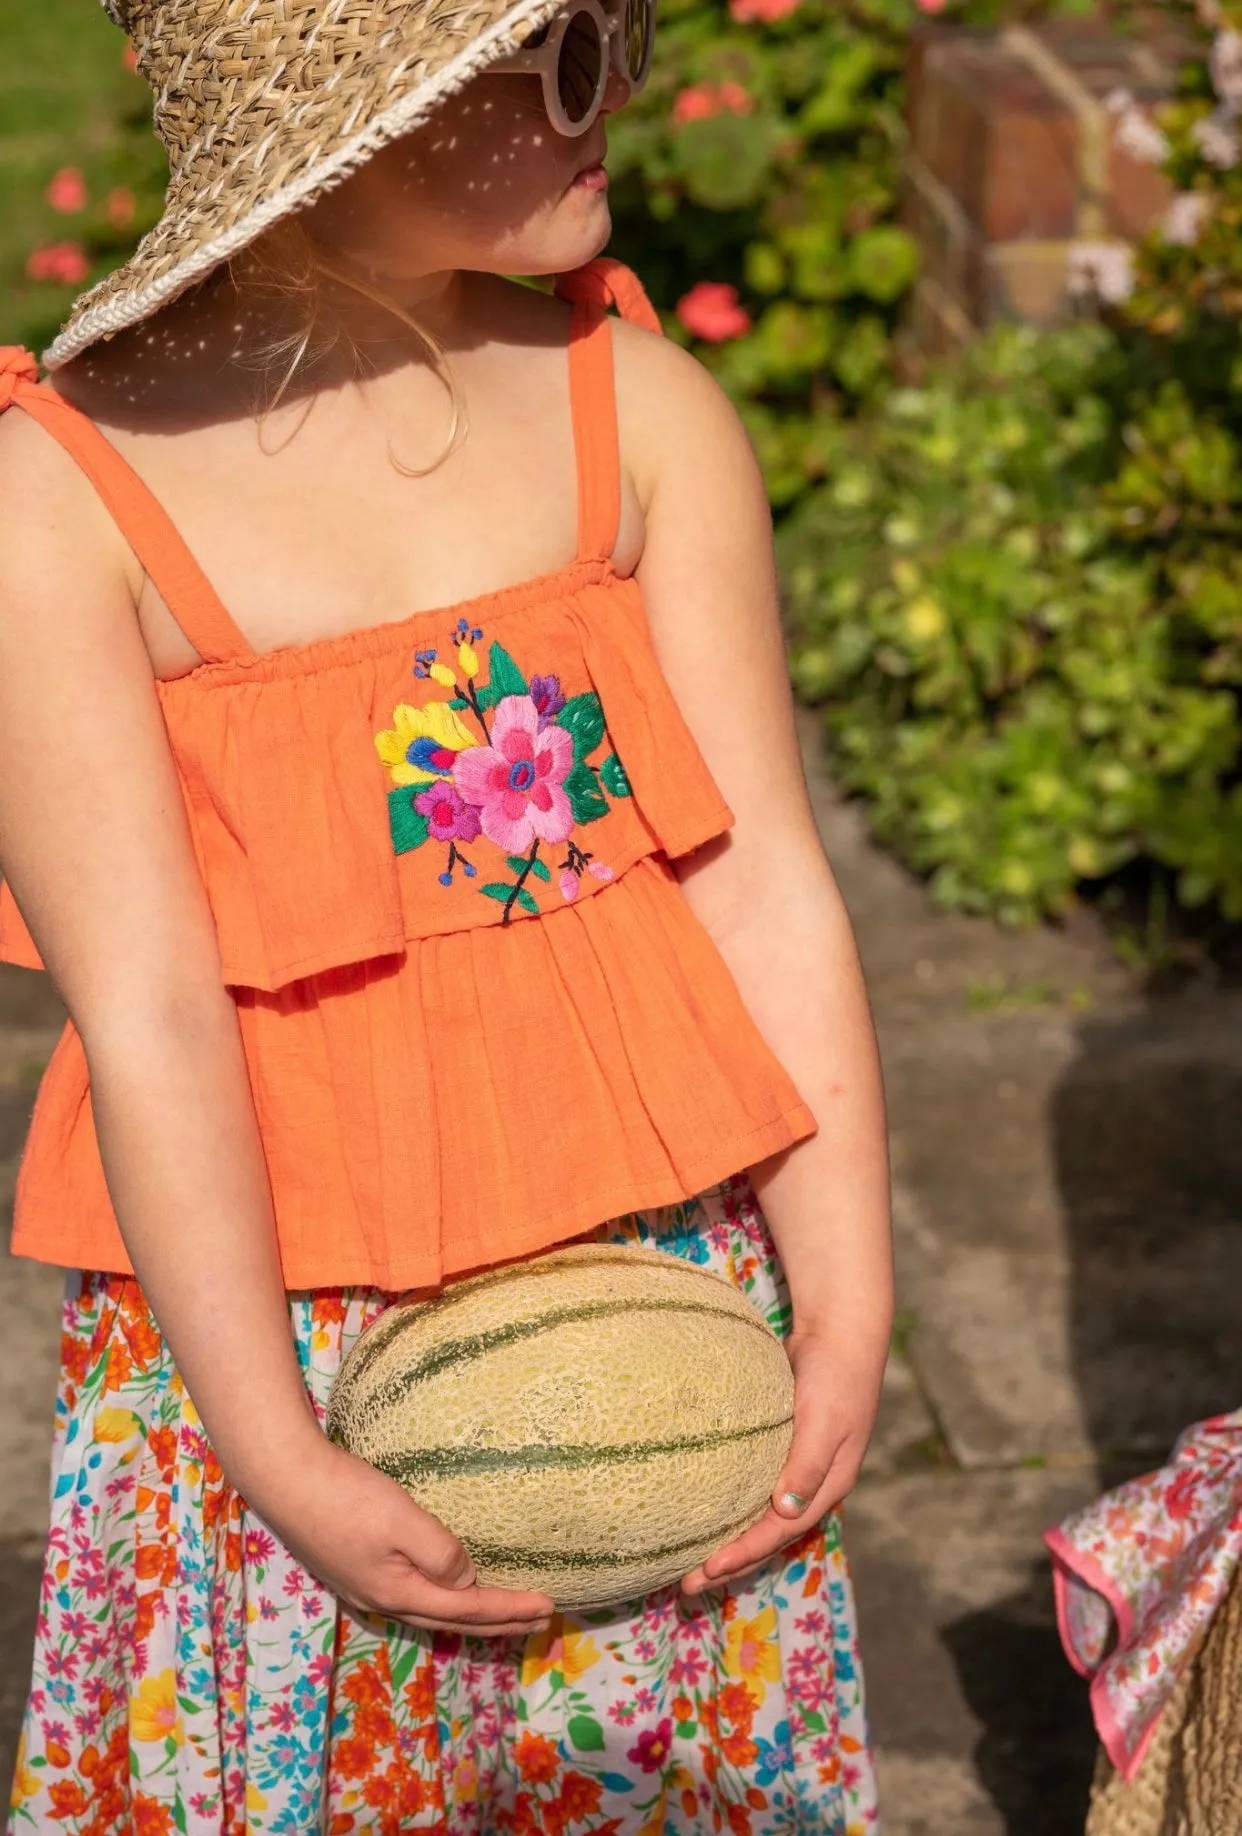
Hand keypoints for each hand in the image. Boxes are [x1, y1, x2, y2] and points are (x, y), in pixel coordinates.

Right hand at [239, 1429, 555, 1636]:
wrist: (285, 1480)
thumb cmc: (346, 1496)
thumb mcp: (402, 1521)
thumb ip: (440, 1554)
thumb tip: (467, 1580)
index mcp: (400, 1592)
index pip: (468, 1607)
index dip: (510, 1609)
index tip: (548, 1606)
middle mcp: (384, 1599)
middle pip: (452, 1618)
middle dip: (497, 1621)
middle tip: (537, 1619)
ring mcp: (365, 1586)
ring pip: (431, 1609)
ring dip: (470, 1612)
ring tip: (500, 1610)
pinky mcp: (354, 1567)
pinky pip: (413, 1595)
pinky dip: (442, 1597)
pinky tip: (446, 1586)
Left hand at [681, 1328, 884, 1594]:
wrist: (840, 1332)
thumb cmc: (835, 1376)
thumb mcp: (824, 1421)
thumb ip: (807, 1466)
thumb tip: (784, 1512)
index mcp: (827, 1487)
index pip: (780, 1532)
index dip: (744, 1554)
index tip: (706, 1571)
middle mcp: (812, 1485)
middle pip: (767, 1536)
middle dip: (730, 1562)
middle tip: (686, 1586)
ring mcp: (797, 1468)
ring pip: (759, 1516)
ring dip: (729, 1540)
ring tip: (691, 1561)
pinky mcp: (782, 1447)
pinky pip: (754, 1488)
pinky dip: (732, 1507)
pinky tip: (706, 1511)